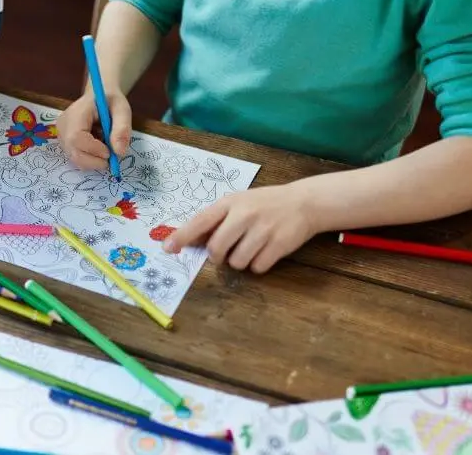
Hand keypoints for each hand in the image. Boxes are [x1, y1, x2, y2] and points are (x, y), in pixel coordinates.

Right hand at [56, 91, 131, 170]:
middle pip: (73, 151)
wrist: (99, 97)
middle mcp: (64, 125)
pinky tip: (97, 147)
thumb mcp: (122, 110)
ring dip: (93, 160)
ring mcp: (62, 135)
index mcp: (76, 113)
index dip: (93, 149)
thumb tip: (120, 152)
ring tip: (104, 146)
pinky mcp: (64, 142)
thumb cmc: (110, 101)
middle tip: (111, 158)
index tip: (110, 152)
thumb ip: (122, 129)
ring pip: (74, 158)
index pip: (76, 137)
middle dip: (94, 161)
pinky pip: (76, 157)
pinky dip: (90, 158)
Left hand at [163, 184, 318, 273]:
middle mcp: (244, 215)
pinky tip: (264, 252)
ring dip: (239, 262)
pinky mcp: (279, 244)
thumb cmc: (263, 204)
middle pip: (217, 249)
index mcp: (230, 203)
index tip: (168, 249)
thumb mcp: (238, 203)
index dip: (183, 236)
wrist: (303, 202)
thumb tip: (191, 241)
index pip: (200, 222)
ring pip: (237, 262)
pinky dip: (257, 265)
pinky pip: (257, 267)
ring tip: (249, 248)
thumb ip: (216, 220)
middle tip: (225, 252)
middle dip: (217, 257)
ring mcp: (263, 230)